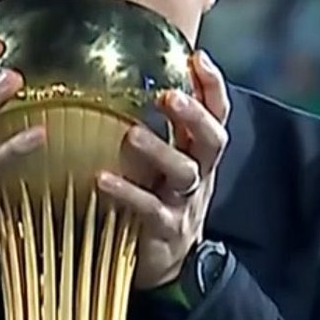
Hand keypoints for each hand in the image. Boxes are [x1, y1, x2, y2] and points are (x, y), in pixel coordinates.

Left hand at [97, 50, 229, 289]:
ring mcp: (185, 202)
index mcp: (199, 153)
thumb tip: (126, 78)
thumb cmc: (160, 199)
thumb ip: (159, 129)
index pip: (217, 113)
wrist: (167, 262)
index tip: (196, 57)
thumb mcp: (166, 162)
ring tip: (132, 135)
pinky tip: (102, 180)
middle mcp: (200, 174)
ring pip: (184, 173)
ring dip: (159, 151)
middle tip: (169, 96)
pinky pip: (149, 208)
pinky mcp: (165, 229)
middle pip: (211, 140)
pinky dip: (127, 193)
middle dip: (194, 116)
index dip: (212, 86)